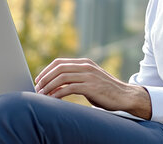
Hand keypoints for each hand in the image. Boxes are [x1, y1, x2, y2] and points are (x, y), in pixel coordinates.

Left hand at [34, 58, 151, 118]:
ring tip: (42, 94)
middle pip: (59, 68)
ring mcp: (89, 76)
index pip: (60, 62)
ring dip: (49, 86)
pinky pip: (69, 88)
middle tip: (37, 87)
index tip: (39, 79)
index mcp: (85, 63)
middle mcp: (86, 66)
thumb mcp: (90, 80)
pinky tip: (53, 99)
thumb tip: (56, 84)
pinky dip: (58, 94)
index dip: (47, 70)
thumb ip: (76, 78)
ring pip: (62, 78)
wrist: (124, 96)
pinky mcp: (91, 87)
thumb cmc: (105, 90)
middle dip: (45, 78)